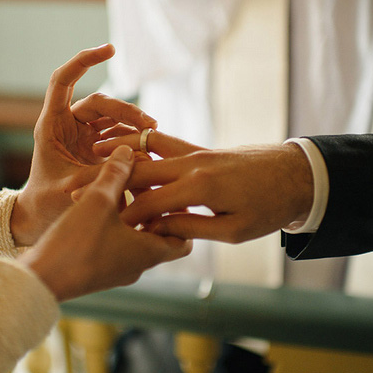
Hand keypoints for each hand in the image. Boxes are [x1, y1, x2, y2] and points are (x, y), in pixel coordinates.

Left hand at [10, 45, 157, 245]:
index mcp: (51, 125)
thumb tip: (137, 157)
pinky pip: (117, 134)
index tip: (109, 50)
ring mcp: (81, 135)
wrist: (38, 221)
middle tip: (150, 125)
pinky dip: (132, 138)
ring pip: (112, 117)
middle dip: (126, 110)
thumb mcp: (72, 188)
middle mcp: (66, 124)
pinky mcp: (94, 148)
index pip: (63, 81)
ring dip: (133, 123)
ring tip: (153, 135)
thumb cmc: (45, 205)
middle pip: (100, 103)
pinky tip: (148, 149)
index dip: (84, 61)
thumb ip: (101, 173)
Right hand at [18, 146, 191, 301]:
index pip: (185, 237)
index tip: (168, 190)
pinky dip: (113, 224)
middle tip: (143, 182)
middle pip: (160, 234)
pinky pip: (116, 243)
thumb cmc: (75, 244)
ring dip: (130, 213)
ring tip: (116, 188)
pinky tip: (95, 205)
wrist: (39, 282)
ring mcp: (117, 270)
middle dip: (154, 207)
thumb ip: (116, 173)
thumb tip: (129, 150)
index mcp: (150, 252)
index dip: (181, 212)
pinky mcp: (97, 269)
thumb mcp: (98, 201)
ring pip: (136, 237)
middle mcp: (138, 265)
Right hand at [93, 130, 313, 243]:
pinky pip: (164, 141)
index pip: (150, 203)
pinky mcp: (200, 148)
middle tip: (74, 187)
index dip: (123, 216)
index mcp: (200, 189)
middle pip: (139, 171)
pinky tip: (126, 143)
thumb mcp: (233, 231)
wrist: (297, 174)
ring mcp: (196, 152)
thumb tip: (158, 228)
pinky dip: (141, 141)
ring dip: (118, 151)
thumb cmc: (269, 208)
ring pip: (147, 148)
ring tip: (91, 152)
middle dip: (106, 180)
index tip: (96, 225)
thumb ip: (191, 226)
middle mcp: (193, 165)